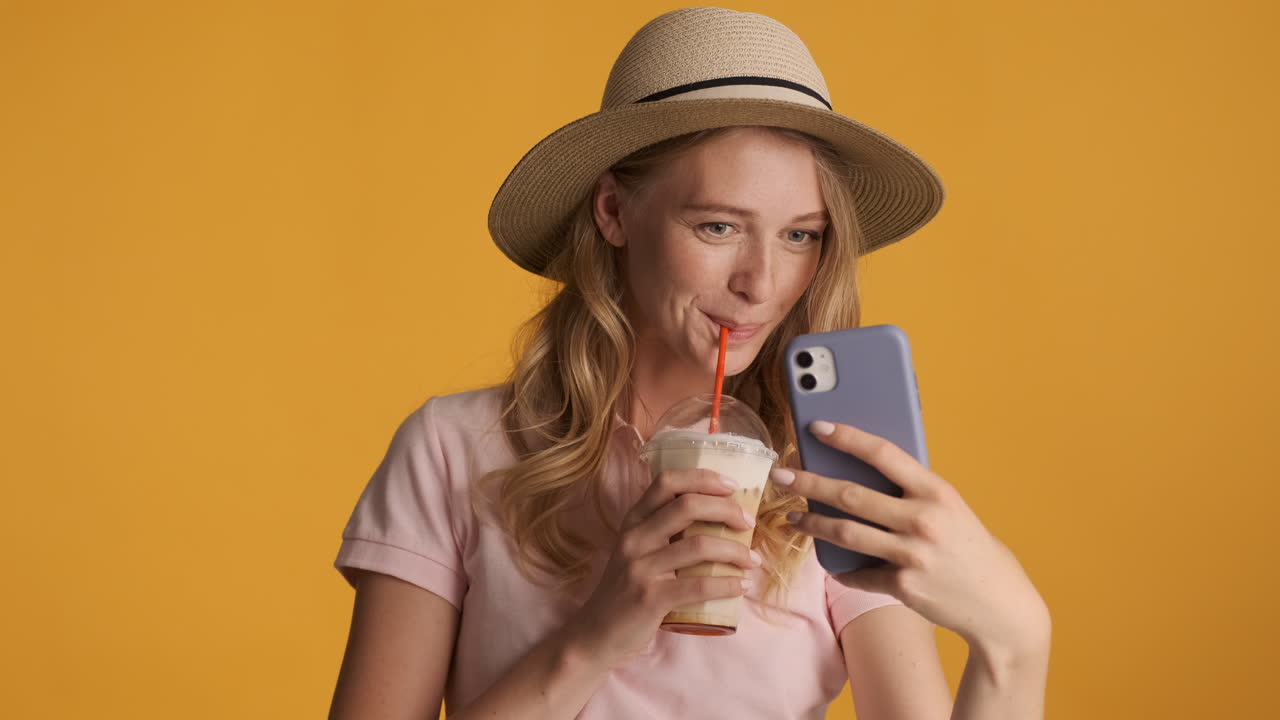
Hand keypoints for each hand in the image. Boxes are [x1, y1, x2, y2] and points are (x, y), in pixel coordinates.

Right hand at [567, 468, 761, 667]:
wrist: (597, 633)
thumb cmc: (627, 589)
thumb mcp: (637, 550)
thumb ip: (664, 531)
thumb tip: (718, 517)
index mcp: (633, 521)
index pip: (666, 482)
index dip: (702, 478)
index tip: (731, 485)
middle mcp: (634, 538)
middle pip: (687, 506)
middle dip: (727, 510)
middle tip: (748, 523)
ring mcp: (640, 568)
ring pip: (699, 546)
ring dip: (736, 551)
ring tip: (752, 560)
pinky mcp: (650, 598)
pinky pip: (699, 586)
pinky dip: (727, 584)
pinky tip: (741, 586)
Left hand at [775, 421, 1049, 652]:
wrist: (1000, 604)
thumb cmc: (969, 547)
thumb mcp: (950, 509)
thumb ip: (912, 493)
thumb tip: (859, 473)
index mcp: (937, 491)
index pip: (884, 453)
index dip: (847, 437)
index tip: (815, 426)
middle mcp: (924, 520)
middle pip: (851, 495)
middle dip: (809, 481)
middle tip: (780, 475)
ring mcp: (913, 555)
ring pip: (845, 533)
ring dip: (812, 523)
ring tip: (793, 516)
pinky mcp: (904, 587)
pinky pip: (859, 573)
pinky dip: (842, 568)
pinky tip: (829, 562)